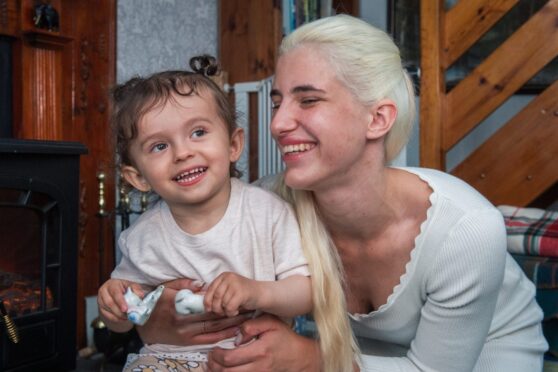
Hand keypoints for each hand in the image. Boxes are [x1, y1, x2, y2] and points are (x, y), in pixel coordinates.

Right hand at [98, 278, 143, 322]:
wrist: (117, 289)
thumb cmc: (125, 287)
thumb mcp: (131, 285)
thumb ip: (136, 289)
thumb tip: (141, 295)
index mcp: (112, 284)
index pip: (115, 293)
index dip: (120, 302)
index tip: (125, 309)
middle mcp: (104, 291)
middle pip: (109, 303)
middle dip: (119, 311)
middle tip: (127, 315)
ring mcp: (100, 300)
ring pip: (107, 310)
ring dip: (117, 315)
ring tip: (127, 317)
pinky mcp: (100, 307)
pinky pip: (106, 315)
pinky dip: (114, 318)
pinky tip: (122, 319)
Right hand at [136, 278, 252, 345]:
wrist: (142, 324)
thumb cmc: (154, 302)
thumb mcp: (167, 288)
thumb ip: (185, 284)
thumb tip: (203, 284)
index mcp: (180, 306)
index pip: (207, 304)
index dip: (224, 301)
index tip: (238, 297)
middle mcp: (184, 321)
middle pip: (214, 317)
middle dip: (232, 313)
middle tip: (248, 308)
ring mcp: (186, 333)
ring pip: (213, 329)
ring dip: (230, 325)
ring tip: (246, 319)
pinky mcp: (186, 342)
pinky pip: (207, 340)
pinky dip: (221, 336)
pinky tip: (233, 332)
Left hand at [204, 272, 261, 316]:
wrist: (261, 293)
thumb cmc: (243, 294)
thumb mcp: (228, 290)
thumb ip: (218, 294)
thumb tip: (206, 306)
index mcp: (223, 276)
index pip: (210, 289)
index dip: (207, 301)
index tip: (209, 309)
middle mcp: (229, 278)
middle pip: (215, 297)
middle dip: (217, 308)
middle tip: (222, 312)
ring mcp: (235, 284)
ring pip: (223, 303)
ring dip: (225, 311)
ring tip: (232, 310)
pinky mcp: (241, 292)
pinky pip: (230, 307)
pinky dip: (231, 313)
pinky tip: (236, 311)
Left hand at [207, 314, 320, 371]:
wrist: (298, 356)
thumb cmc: (284, 337)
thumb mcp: (271, 323)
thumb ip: (252, 325)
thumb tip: (237, 335)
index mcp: (260, 351)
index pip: (230, 358)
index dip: (217, 355)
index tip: (213, 349)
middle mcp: (258, 366)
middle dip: (214, 366)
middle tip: (209, 358)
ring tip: (213, 365)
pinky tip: (224, 370)